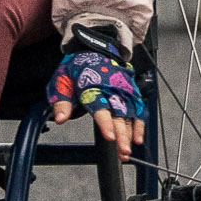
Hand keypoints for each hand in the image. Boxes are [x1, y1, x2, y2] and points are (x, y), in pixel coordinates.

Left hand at [49, 37, 146, 152]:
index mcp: (92, 86)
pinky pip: (138, 109)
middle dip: (122, 135)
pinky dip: (140, 124)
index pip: (101, 108)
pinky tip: (138, 138)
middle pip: (119, 115)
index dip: (106, 123)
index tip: (111, 137)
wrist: (96, 49)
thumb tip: (61, 119)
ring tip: (127, 151)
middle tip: (122, 152)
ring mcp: (123, 91)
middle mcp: (111, 89)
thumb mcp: (61, 80)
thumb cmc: (77, 67)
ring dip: (131, 133)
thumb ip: (61, 101)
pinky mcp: (130, 92)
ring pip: (130, 115)